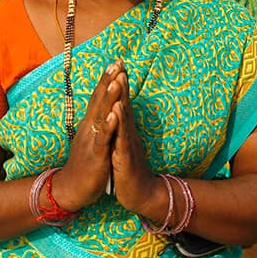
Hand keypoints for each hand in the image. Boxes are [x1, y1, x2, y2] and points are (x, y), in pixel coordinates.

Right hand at [52, 62, 122, 210]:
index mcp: (91, 124)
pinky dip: (108, 126)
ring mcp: (91, 140)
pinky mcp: (95, 156)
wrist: (71, 189)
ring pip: (100, 115)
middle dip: (108, 81)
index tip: (117, 62)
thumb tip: (104, 106)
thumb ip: (97, 122)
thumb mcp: (92, 139)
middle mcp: (89, 128)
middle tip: (116, 62)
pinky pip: (102, 139)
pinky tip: (114, 114)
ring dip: (108, 97)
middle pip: (99, 100)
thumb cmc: (86, 164)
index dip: (108, 80)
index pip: (99, 97)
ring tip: (116, 80)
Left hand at [109, 67, 159, 214]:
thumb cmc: (129, 170)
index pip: (120, 103)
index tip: (115, 64)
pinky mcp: (125, 157)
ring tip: (119, 78)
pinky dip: (119, 123)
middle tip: (119, 62)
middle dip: (121, 83)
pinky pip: (122, 138)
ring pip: (124, 117)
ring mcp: (128, 144)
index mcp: (125, 131)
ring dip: (121, 97)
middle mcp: (128, 133)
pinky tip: (117, 110)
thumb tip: (119, 113)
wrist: (141, 195)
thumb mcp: (123, 146)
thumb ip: (122, 130)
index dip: (117, 84)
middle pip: (124, 103)